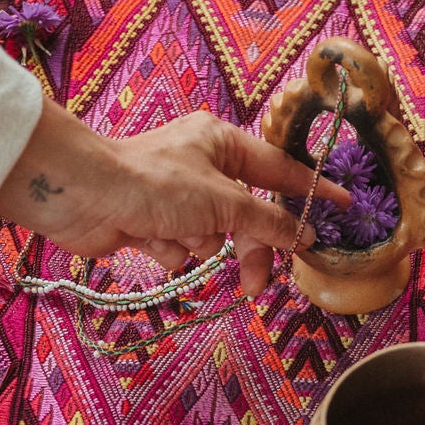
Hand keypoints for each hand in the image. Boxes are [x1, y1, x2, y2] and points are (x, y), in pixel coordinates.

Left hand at [0, 102, 350, 295]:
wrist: (83, 196)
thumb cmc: (154, 184)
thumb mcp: (224, 201)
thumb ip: (269, 221)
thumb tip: (303, 235)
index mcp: (222, 143)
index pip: (281, 169)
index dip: (312, 190)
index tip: (342, 204)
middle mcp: (203, 165)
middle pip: (248, 214)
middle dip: (248, 247)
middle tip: (256, 282)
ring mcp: (178, 196)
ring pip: (214, 235)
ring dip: (198, 243)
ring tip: (176, 236)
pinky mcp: (153, 222)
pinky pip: (182, 246)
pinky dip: (170, 248)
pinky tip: (149, 238)